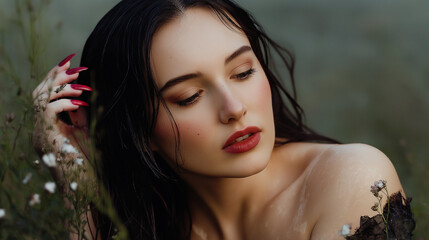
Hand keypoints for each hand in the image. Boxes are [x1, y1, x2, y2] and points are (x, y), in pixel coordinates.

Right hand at [32, 53, 91, 192]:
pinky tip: (80, 103)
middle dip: (56, 76)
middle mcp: (41, 130)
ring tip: (80, 82)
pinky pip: (48, 113)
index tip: (71, 63)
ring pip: (40, 100)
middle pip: (39, 94)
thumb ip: (80, 114)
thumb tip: (83, 92)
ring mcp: (41, 136)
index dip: (55, 78)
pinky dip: (63, 103)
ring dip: (61, 87)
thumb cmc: (90, 163)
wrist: (86, 189)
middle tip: (74, 65)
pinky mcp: (46, 141)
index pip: (45, 96)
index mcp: (49, 127)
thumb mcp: (86, 132)